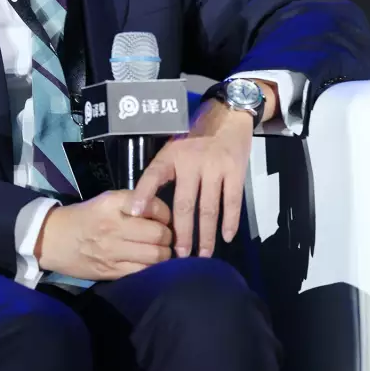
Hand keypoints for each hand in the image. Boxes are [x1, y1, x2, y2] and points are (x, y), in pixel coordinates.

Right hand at [36, 190, 171, 280]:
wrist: (53, 239)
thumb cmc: (84, 217)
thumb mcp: (106, 200)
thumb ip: (133, 203)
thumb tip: (162, 213)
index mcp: (113, 204)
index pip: (153, 207)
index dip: (165, 214)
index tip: (164, 218)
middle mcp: (114, 226)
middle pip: (158, 234)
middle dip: (168, 236)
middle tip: (165, 236)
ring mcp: (113, 251)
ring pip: (155, 256)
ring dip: (163, 254)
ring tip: (159, 250)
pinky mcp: (111, 271)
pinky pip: (143, 272)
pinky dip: (152, 269)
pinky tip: (148, 263)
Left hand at [122, 100, 253, 258]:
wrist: (228, 115)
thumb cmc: (196, 135)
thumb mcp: (174, 147)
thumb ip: (164, 172)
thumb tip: (148, 205)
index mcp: (172, 155)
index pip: (153, 176)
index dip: (142, 195)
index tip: (134, 216)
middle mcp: (191, 162)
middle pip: (184, 204)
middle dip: (181, 233)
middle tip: (178, 255)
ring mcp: (215, 167)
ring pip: (208, 208)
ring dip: (205, 235)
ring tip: (202, 255)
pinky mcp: (235, 171)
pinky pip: (232, 202)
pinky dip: (230, 222)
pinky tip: (226, 237)